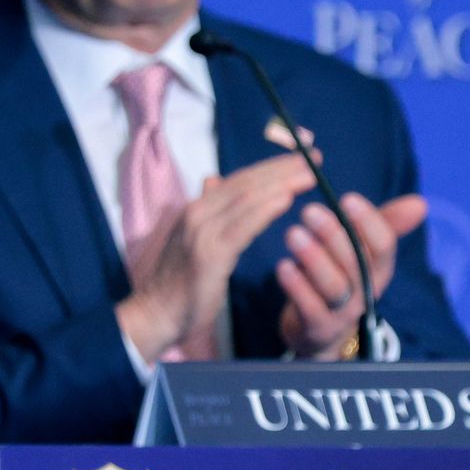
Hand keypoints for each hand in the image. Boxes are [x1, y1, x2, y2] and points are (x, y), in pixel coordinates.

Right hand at [117, 151, 317, 359]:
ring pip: (247, 198)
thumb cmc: (178, 281)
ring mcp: (202, 232)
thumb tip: (214, 179)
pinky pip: (242, 226)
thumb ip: (209, 211)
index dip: (273, 166)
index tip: (302, 156)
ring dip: (281, 183)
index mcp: (198, 208)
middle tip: (315, 156)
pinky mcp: (209, 255)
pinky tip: (286, 199)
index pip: (240, 179)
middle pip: (247, 182)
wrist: (155, 314)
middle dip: (283, 168)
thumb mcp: (193, 239)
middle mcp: (198, 212)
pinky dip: (265, 209)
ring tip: (310, 173)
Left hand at [277, 192, 426, 358]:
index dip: (368, 222)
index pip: (384, 246)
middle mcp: (366, 291)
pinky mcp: (317, 328)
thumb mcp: (365, 251)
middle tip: (310, 210)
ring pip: (334, 286)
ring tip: (293, 234)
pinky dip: (297, 287)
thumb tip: (420, 203)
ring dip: (314, 259)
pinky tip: (284, 266)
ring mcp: (343, 313)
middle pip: (357, 264)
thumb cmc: (344, 279)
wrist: (322, 332)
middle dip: (335, 235)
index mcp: (380, 269)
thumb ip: (386, 224)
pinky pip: (310, 308)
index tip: (348, 198)